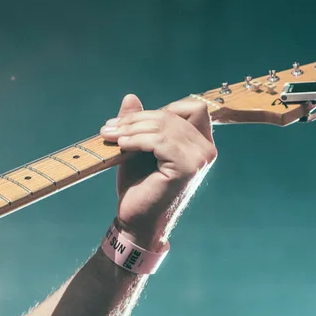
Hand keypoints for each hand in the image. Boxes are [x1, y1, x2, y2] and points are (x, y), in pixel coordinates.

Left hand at [100, 94, 216, 247]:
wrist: (136, 219)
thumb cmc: (139, 185)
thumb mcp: (136, 147)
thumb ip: (137, 123)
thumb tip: (130, 97)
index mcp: (201, 142)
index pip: (193, 107)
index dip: (162, 109)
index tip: (130, 122)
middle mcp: (206, 149)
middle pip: (173, 114)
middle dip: (137, 119)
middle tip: (109, 127)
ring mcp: (200, 158)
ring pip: (165, 126)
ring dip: (132, 128)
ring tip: (110, 136)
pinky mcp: (187, 167)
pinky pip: (161, 141)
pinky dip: (137, 140)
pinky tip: (122, 145)